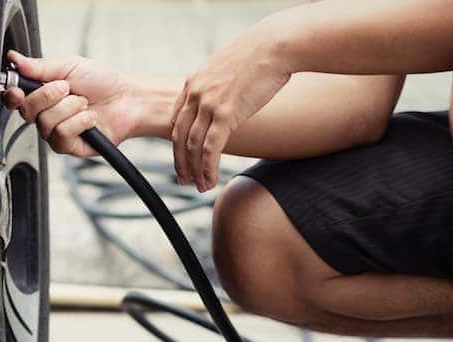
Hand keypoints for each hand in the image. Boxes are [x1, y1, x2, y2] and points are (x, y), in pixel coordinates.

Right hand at [2, 51, 140, 156]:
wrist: (127, 100)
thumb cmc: (101, 82)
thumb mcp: (68, 66)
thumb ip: (39, 66)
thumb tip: (14, 59)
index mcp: (40, 94)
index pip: (14, 99)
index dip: (12, 95)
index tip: (16, 90)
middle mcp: (44, 114)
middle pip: (27, 110)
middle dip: (48, 95)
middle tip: (67, 88)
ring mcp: (54, 132)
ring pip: (45, 123)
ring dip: (69, 108)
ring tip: (84, 103)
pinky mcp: (67, 146)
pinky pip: (61, 135)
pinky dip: (79, 122)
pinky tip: (90, 118)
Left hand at [171, 28, 292, 191]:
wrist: (276, 44)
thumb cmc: (261, 53)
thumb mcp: (230, 67)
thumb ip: (221, 85)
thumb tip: (228, 97)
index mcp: (194, 81)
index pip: (176, 118)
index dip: (178, 141)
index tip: (182, 155)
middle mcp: (196, 93)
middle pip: (179, 135)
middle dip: (180, 161)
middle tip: (183, 178)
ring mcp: (209, 104)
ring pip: (192, 146)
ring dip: (194, 170)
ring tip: (199, 186)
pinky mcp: (226, 114)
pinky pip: (210, 149)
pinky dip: (207, 169)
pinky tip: (210, 182)